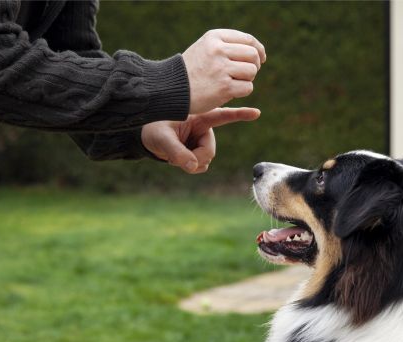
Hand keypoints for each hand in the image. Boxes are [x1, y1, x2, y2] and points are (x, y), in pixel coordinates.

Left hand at [142, 107, 260, 173]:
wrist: (145, 137)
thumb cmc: (152, 128)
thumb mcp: (161, 138)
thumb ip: (176, 152)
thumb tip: (192, 166)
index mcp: (199, 116)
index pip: (223, 115)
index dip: (240, 114)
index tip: (257, 113)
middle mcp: (203, 128)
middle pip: (209, 151)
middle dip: (195, 158)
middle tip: (177, 159)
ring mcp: (201, 140)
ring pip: (206, 160)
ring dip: (191, 163)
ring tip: (174, 155)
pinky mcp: (197, 150)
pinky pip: (200, 165)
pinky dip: (190, 166)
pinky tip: (178, 159)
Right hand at [182, 29, 266, 114]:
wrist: (172, 89)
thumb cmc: (191, 70)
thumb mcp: (205, 48)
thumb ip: (227, 45)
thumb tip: (258, 51)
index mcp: (214, 37)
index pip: (248, 39)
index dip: (258, 49)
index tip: (261, 58)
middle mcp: (218, 50)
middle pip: (252, 55)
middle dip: (254, 65)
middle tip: (246, 74)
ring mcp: (221, 69)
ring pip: (252, 71)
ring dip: (247, 79)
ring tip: (233, 82)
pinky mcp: (224, 87)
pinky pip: (248, 87)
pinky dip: (243, 91)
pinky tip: (230, 92)